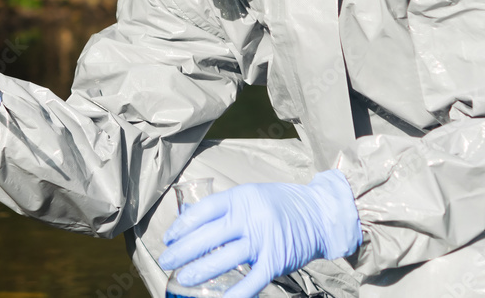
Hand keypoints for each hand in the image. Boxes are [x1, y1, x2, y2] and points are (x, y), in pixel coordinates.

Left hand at [158, 169, 361, 297]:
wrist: (319, 213)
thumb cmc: (279, 204)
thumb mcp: (249, 195)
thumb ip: (225, 208)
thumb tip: (190, 220)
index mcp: (239, 199)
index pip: (202, 212)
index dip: (181, 226)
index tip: (169, 238)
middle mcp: (250, 218)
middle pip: (207, 236)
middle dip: (182, 251)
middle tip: (165, 261)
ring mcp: (263, 241)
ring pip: (224, 259)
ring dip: (200, 271)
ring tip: (182, 278)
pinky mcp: (276, 261)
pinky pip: (251, 281)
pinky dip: (236, 293)